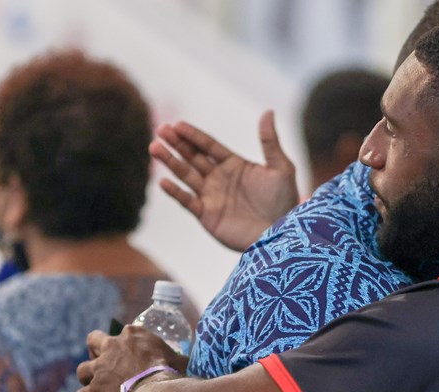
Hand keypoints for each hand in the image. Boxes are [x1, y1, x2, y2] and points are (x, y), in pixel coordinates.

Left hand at [74, 327, 186, 391]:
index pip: (124, 332)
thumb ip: (174, 358)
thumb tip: (185, 364)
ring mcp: (100, 368)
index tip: (131, 355)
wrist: (156, 391)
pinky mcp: (95, 389)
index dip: (125, 344)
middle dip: (95, 351)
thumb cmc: (170, 373)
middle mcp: (111, 346)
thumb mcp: (177, 359)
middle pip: (93, 341)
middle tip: (103, 364)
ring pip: (82, 370)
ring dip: (86, 378)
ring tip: (94, 388)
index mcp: (132, 334)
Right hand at [150, 111, 300, 252]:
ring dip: (170, 162)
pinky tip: (163, 181)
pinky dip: (175, 192)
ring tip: (154, 147)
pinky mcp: (207, 215)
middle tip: (161, 130)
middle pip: (193, 157)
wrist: (281, 234)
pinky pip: (187, 201)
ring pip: (185, 175)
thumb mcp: (281, 168)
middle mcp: (219, 178)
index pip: (209, 146)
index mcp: (234, 165)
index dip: (193, 135)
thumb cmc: (284, 202)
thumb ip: (270, 141)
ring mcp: (211, 196)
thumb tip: (267, 111)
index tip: (177, 125)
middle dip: (177, 144)